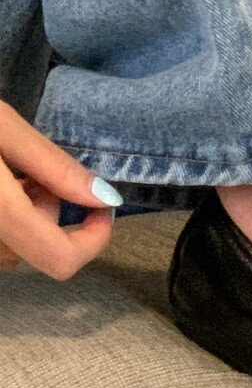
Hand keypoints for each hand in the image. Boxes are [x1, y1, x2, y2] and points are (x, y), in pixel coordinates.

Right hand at [0, 99, 122, 278]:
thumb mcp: (1, 127)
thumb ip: (52, 166)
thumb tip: (105, 198)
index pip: (59, 259)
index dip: (94, 240)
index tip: (105, 205)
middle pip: (37, 250)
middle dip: (53, 212)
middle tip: (37, 168)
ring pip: (14, 245)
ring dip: (28, 212)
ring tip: (12, 167)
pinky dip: (7, 213)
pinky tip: (0, 176)